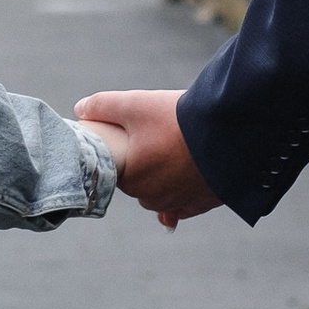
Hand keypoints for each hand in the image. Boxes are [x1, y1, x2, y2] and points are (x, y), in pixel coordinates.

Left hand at [75, 88, 221, 230]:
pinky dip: (184, 194)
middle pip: (141, 182)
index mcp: (131, 179)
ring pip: (163, 193)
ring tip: (174, 152)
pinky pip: (186, 204)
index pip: (117, 169)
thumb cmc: (177, 120)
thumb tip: (80, 109)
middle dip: (145, 164)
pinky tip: (185, 184)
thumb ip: (103, 106)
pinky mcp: (204, 203)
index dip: (124, 152)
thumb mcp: (135, 104)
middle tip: (157, 138)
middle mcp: (153, 198)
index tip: (133, 138)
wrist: (229, 133)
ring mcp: (180, 203)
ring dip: (164, 179)